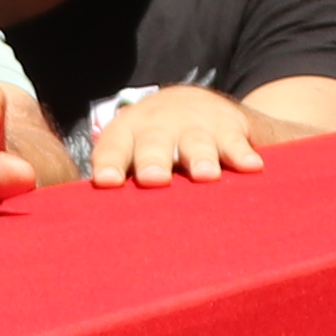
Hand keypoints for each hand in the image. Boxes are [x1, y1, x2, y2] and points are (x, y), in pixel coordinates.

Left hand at [83, 87, 266, 186]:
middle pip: (153, 142)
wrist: (196, 104)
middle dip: (153, 159)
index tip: (106, 183)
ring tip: (205, 176)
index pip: (113, 148)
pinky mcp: (228, 125)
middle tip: (153, 179)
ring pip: (195, 140)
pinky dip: (242, 154)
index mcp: (127, 134)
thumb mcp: (133, 155)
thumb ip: (118, 183)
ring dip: (200, 156)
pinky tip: (251, 167)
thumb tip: (84, 231)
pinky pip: (236, 141)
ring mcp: (194, 123)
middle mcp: (158, 125)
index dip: (110, 163)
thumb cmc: (154, 148)